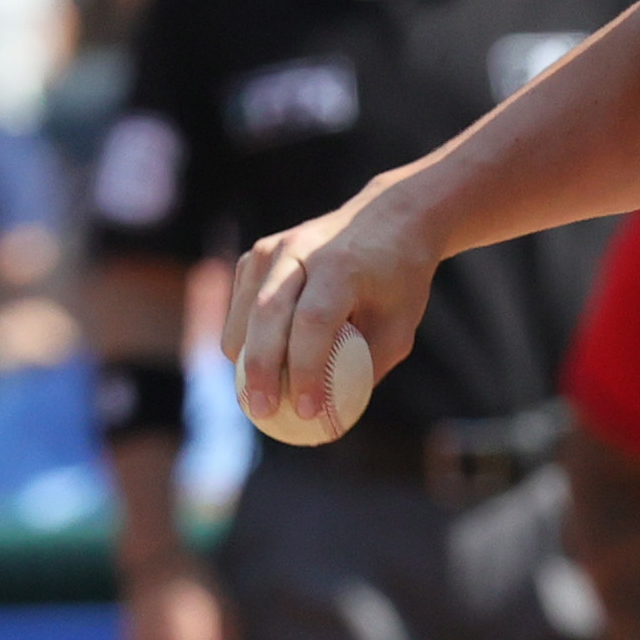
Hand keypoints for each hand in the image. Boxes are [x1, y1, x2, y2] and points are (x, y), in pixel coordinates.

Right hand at [225, 175, 438, 436]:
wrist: (388, 220)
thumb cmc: (398, 283)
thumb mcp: (399, 327)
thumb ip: (366, 368)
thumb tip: (331, 419)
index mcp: (341, 265)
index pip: (314, 321)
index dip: (307, 369)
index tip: (307, 411)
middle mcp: (300, 249)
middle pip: (268, 314)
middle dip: (261, 370)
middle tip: (263, 413)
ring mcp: (273, 248)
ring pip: (245, 312)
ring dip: (245, 359)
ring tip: (255, 400)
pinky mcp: (257, 256)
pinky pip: (240, 305)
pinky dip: (243, 338)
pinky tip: (257, 368)